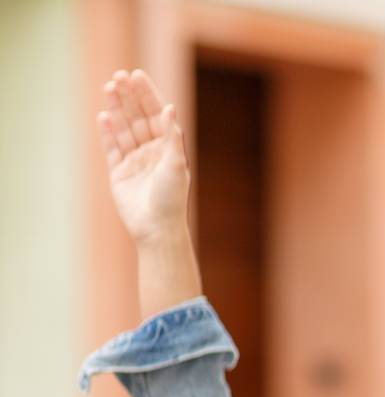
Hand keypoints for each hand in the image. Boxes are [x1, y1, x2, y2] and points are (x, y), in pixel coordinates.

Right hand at [98, 69, 189, 245]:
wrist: (157, 228)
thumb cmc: (172, 198)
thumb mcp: (176, 164)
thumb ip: (172, 137)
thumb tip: (170, 108)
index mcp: (169, 148)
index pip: (156, 114)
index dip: (147, 94)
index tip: (137, 75)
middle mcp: (152, 151)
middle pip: (138, 117)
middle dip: (129, 96)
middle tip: (119, 76)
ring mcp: (134, 161)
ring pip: (123, 129)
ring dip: (116, 108)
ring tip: (109, 87)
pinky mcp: (119, 172)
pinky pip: (112, 148)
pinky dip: (107, 131)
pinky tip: (103, 115)